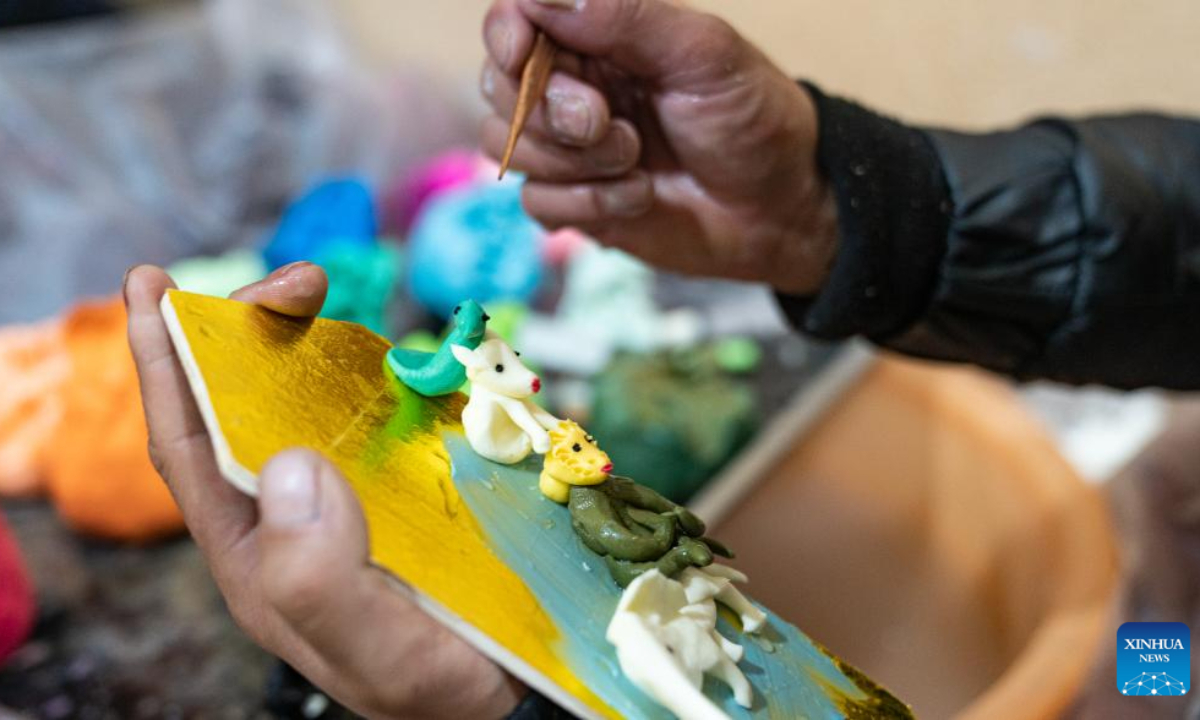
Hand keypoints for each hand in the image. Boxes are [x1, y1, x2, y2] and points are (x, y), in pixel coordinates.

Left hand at [124, 263, 521, 718]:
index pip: (193, 446)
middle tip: (301, 281)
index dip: (164, 366)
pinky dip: (388, 368)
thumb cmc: (433, 688)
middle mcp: (293, 513)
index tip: (150, 287)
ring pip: (312, 396)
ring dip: (314, 337)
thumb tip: (290, 461)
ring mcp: (350, 492)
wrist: (502, 699)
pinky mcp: (407, 482)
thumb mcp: (375, 652)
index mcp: (261, 551)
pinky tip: (400, 351)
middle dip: (254, 331)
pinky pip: (385, 410)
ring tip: (328, 296)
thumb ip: (320, 575)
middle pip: (248, 404)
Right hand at [481, 0, 838, 293]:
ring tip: (638, 162)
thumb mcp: (702, 53)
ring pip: (511, 149)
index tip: (521, 53)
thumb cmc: (751, 119)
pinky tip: (639, 198)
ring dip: (575, 163)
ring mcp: (572, 150)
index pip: (516, 21)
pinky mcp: (576, 205)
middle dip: (550, 111)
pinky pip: (536, 203)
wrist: (780, 208)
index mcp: (600, 37)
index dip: (507, 35)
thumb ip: (625, 15)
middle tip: (607, 123)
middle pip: (500, 87)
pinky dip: (587, 205)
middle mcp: (575, 87)